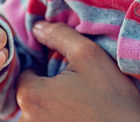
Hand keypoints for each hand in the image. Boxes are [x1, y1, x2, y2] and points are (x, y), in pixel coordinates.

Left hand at [15, 21, 139, 121]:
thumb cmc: (112, 100)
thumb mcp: (90, 56)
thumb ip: (60, 36)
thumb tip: (38, 27)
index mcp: (30, 96)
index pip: (27, 75)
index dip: (46, 71)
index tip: (68, 76)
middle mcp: (26, 119)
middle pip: (31, 96)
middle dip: (49, 91)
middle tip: (77, 93)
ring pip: (38, 114)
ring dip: (53, 109)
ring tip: (80, 108)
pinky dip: (59, 120)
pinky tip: (79, 118)